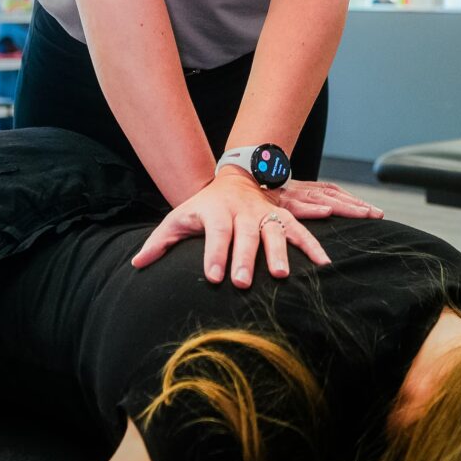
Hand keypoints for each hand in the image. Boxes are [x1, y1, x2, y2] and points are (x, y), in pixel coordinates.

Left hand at [130, 172, 382, 287]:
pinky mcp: (283, 218)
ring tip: (282, 276)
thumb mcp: (179, 217)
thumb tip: (137, 264)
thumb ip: (159, 241)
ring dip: (280, 253)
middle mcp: (244, 213)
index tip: (212, 276)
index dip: (213, 254)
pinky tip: (324, 264)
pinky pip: (301, 231)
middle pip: (245, 235)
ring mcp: (266, 214)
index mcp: (217, 212)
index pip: (215, 233)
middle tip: (244, 282)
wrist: (233, 178)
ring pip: (275, 232)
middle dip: (245, 258)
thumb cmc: (202, 207)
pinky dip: (313, 246)